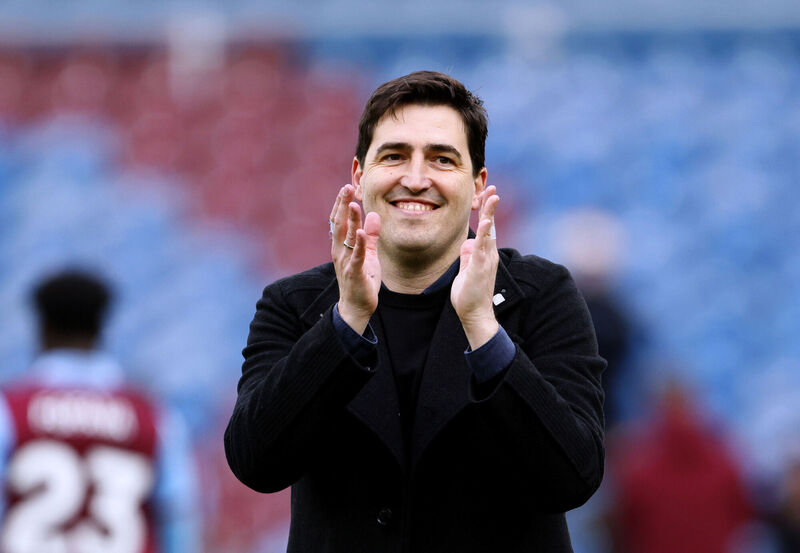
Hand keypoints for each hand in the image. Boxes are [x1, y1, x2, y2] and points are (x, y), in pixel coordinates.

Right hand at [330, 184, 381, 334]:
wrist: (356, 307)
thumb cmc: (362, 280)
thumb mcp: (369, 255)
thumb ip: (371, 236)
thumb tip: (374, 216)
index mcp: (341, 246)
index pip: (338, 221)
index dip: (341, 204)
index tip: (347, 187)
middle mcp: (339, 252)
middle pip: (338, 224)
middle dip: (342, 205)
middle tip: (346, 187)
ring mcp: (345, 262)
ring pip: (346, 237)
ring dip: (349, 220)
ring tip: (352, 203)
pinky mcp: (355, 273)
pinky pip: (356, 256)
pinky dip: (359, 244)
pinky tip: (361, 232)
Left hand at [451, 186, 499, 349]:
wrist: (474, 315)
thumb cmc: (470, 295)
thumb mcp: (467, 270)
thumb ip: (468, 256)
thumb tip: (468, 244)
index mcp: (485, 254)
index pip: (488, 228)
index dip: (487, 211)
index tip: (487, 194)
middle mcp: (489, 254)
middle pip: (492, 225)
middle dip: (491, 206)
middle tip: (492, 187)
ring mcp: (485, 261)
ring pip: (490, 233)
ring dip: (491, 214)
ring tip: (492, 196)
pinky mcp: (480, 268)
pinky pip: (483, 248)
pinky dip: (485, 234)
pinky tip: (487, 222)